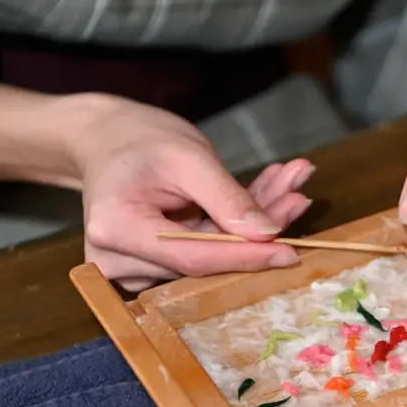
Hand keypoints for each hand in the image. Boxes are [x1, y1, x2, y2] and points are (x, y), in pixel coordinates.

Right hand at [74, 96, 314, 290]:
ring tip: (290, 184)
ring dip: (256, 222)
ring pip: (213, 254)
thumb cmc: (141, 140)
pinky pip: (206, 249)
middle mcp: (118, 260)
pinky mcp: (154, 266)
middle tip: (299, 197)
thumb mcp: (188, 157)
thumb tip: (268, 235)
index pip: (193, 259)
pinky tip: (273, 193)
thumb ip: (226, 197)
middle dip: (258, 230)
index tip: (290, 252)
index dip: (245, 256)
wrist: (107, 139)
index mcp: (117, 230)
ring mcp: (134, 267)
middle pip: (206, 259)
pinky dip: (239, 223)